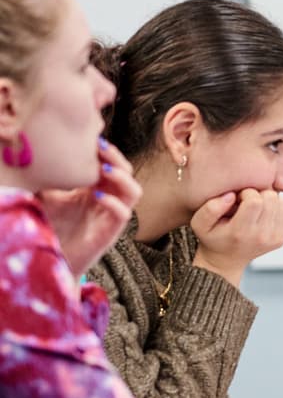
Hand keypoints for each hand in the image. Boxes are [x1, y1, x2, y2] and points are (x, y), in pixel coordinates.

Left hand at [39, 139, 141, 275]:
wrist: (49, 259)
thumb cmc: (48, 227)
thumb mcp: (44, 196)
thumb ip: (47, 177)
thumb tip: (33, 154)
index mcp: (95, 188)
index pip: (111, 164)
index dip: (106, 151)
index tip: (92, 138)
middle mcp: (108, 200)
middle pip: (126, 172)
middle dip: (116, 157)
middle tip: (100, 146)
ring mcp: (111, 216)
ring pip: (133, 191)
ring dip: (122, 178)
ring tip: (105, 169)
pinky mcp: (110, 233)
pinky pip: (124, 215)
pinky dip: (114, 203)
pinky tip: (97, 196)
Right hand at [191, 188, 282, 286]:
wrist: (225, 261)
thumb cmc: (212, 238)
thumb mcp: (199, 223)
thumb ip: (210, 207)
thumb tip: (231, 196)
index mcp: (240, 232)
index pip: (255, 201)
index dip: (247, 192)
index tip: (239, 197)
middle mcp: (260, 237)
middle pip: (271, 199)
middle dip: (259, 194)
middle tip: (247, 201)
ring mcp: (273, 239)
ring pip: (282, 202)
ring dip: (269, 200)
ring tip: (255, 207)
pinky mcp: (281, 239)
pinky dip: (277, 206)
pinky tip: (263, 212)